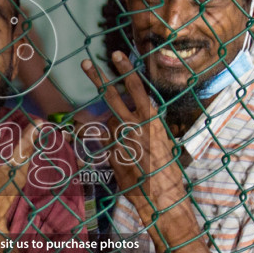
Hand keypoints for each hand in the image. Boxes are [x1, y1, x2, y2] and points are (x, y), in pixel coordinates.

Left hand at [82, 52, 188, 224]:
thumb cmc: (167, 171)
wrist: (163, 197)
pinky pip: (106, 143)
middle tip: (86, 63)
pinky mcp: (113, 154)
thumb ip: (142, 129)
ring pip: (109, 123)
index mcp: (152, 118)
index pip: (135, 88)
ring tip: (124, 141)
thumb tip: (129, 123)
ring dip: (113, 129)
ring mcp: (121, 140)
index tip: (116, 55)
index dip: (125, 70)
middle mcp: (135, 125)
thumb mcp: (161, 142)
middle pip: (112, 95)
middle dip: (99, 77)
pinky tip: (118, 156)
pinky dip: (108, 146)